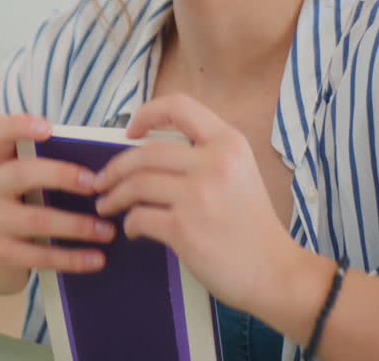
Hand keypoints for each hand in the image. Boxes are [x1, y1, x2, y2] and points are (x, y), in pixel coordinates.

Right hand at [0, 114, 117, 296]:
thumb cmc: (23, 211)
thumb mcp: (28, 186)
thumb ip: (52, 170)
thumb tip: (106, 166)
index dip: (19, 126)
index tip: (48, 129)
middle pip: (22, 173)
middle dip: (62, 176)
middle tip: (96, 185)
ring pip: (36, 219)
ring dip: (77, 225)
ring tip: (108, 230)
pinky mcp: (0, 253)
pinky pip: (40, 256)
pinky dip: (72, 258)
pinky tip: (96, 259)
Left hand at [92, 94, 296, 311]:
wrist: (277, 272)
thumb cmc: (252, 226)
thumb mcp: (239, 173)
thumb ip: (203, 155)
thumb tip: (145, 150)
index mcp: (229, 143)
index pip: (179, 105)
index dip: (146, 114)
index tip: (130, 131)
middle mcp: (215, 163)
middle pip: (144, 152)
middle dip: (114, 168)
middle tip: (102, 181)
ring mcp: (199, 195)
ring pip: (135, 183)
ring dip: (113, 196)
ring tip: (107, 205)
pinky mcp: (184, 228)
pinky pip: (138, 217)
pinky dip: (130, 224)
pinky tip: (133, 229)